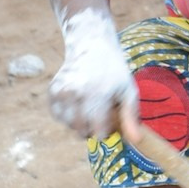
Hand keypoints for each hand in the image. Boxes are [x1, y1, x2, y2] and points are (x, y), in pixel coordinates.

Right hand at [49, 8, 139, 140]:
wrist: (91, 47)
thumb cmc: (114, 72)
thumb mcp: (129, 91)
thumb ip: (131, 117)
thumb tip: (135, 141)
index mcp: (98, 95)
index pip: (99, 132)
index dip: (106, 131)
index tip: (111, 121)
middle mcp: (77, 94)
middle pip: (82, 131)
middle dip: (93, 128)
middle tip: (100, 113)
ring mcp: (62, 92)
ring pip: (69, 125)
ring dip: (79, 122)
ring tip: (89, 105)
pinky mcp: (52, 91)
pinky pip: (58, 116)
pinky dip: (67, 114)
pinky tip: (78, 102)